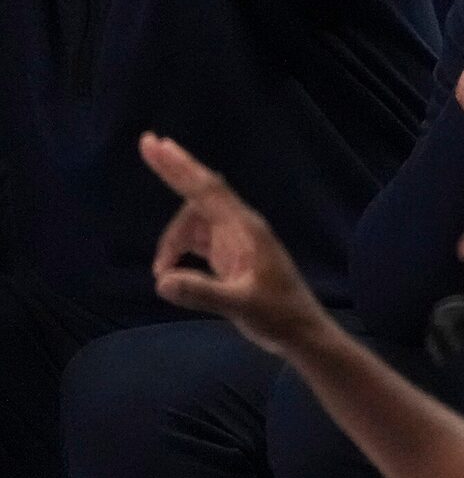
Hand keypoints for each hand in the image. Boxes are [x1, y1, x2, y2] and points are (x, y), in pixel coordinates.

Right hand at [140, 134, 332, 353]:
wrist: (302, 334)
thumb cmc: (279, 318)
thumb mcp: (241, 307)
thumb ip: (203, 293)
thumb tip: (162, 280)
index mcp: (246, 231)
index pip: (207, 190)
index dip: (180, 166)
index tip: (155, 143)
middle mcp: (241, 229)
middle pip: (200, 195)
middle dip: (174, 173)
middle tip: (146, 145)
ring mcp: (237, 242)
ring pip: (195, 222)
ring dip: (173, 239)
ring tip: (162, 270)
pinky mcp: (233, 257)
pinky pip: (199, 240)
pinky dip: (181, 250)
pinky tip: (171, 272)